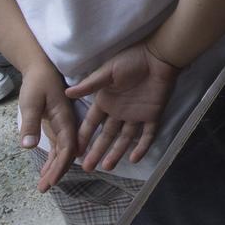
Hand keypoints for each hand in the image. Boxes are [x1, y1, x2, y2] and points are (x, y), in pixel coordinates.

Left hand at [18, 63, 79, 191]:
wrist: (40, 68)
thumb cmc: (37, 82)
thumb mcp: (31, 101)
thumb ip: (30, 123)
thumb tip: (28, 146)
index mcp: (65, 119)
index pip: (66, 148)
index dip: (60, 166)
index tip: (50, 180)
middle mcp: (67, 126)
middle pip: (66, 154)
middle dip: (56, 172)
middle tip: (44, 188)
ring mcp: (61, 127)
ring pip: (61, 152)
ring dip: (53, 168)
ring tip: (43, 185)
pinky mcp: (55, 126)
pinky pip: (57, 147)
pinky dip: (52, 160)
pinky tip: (45, 171)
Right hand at [65, 43, 180, 170]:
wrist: (158, 56)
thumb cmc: (131, 60)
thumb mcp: (107, 72)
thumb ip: (90, 85)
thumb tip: (67, 94)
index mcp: (106, 101)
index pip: (92, 123)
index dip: (84, 136)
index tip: (75, 150)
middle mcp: (119, 111)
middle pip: (106, 135)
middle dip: (97, 151)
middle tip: (88, 167)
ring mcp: (136, 115)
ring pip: (124, 138)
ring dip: (116, 152)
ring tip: (107, 167)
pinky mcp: (153, 115)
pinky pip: (147, 135)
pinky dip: (142, 147)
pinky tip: (134, 158)